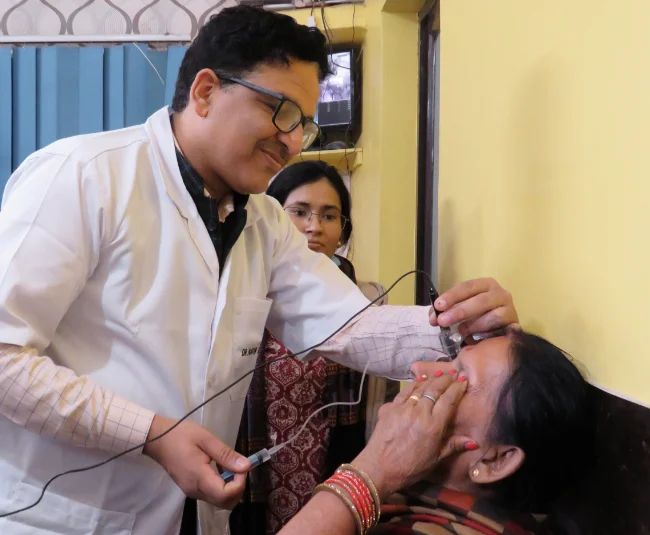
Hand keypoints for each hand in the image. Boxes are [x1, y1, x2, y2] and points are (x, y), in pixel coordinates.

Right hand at [143, 415, 249, 508]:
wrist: (157, 439)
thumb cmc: (180, 435)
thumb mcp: (206, 439)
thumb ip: (226, 454)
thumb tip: (246, 466)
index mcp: (199, 478)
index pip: (226, 495)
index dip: (240, 483)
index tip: (242, 466)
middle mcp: (195, 490)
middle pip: (225, 502)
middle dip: (238, 487)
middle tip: (239, 466)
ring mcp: (191, 491)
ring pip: (219, 501)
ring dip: (230, 487)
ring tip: (229, 465)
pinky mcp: (190, 488)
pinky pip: (211, 494)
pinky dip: (221, 486)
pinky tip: (220, 468)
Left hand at [351, 373, 471, 499]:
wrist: (379, 468)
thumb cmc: (410, 468)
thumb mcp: (435, 459)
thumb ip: (453, 446)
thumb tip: (474, 442)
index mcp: (433, 426)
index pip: (448, 400)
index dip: (457, 388)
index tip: (463, 381)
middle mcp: (419, 412)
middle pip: (435, 389)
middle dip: (446, 379)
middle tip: (454, 374)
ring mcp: (403, 408)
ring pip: (420, 388)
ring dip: (431, 379)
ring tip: (439, 374)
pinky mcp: (389, 407)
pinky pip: (404, 391)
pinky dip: (414, 384)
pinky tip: (419, 380)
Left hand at [429, 277, 519, 336]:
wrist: (501, 332)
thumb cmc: (479, 318)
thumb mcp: (461, 311)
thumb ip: (447, 311)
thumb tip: (434, 317)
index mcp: (483, 285)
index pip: (466, 287)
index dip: (451, 296)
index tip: (438, 306)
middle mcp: (499, 292)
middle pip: (478, 299)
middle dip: (458, 310)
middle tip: (442, 321)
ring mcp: (508, 305)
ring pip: (490, 312)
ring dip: (471, 322)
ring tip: (460, 330)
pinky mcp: (514, 320)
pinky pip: (498, 323)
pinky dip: (484, 329)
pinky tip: (474, 335)